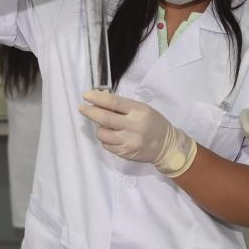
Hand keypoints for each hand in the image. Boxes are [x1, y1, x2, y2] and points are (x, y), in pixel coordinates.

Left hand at [79, 90, 195, 176]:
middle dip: (90, 112)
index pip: (113, 103)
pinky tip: (112, 135)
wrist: (167, 146)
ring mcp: (128, 141)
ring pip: (102, 134)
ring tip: (104, 126)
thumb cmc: (154, 123)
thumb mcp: (143, 109)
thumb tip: (101, 103)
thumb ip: (124, 107)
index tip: (86, 95)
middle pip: (104, 118)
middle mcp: (133, 126)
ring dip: (98, 128)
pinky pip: (107, 145)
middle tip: (82, 108)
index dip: (97, 98)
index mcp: (138, 111)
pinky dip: (106, 139)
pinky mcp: (125, 152)